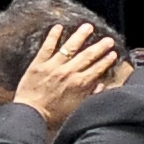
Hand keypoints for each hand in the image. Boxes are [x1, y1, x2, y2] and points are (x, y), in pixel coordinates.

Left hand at [8, 25, 128, 130]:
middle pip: (88, 56)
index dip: (106, 60)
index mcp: (80, 84)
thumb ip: (90, 96)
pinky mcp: (39, 64)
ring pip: (70, 47)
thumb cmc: (53, 116)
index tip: (113, 53)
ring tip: (88, 26)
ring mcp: (53, 66)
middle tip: (108, 39)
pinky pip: (47, 47)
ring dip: (80, 36)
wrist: (30, 115)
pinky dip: (53, 36)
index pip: (97, 69)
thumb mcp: (77, 109)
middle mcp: (69, 72)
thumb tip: (101, 85)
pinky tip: (59, 27)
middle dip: (100, 47)